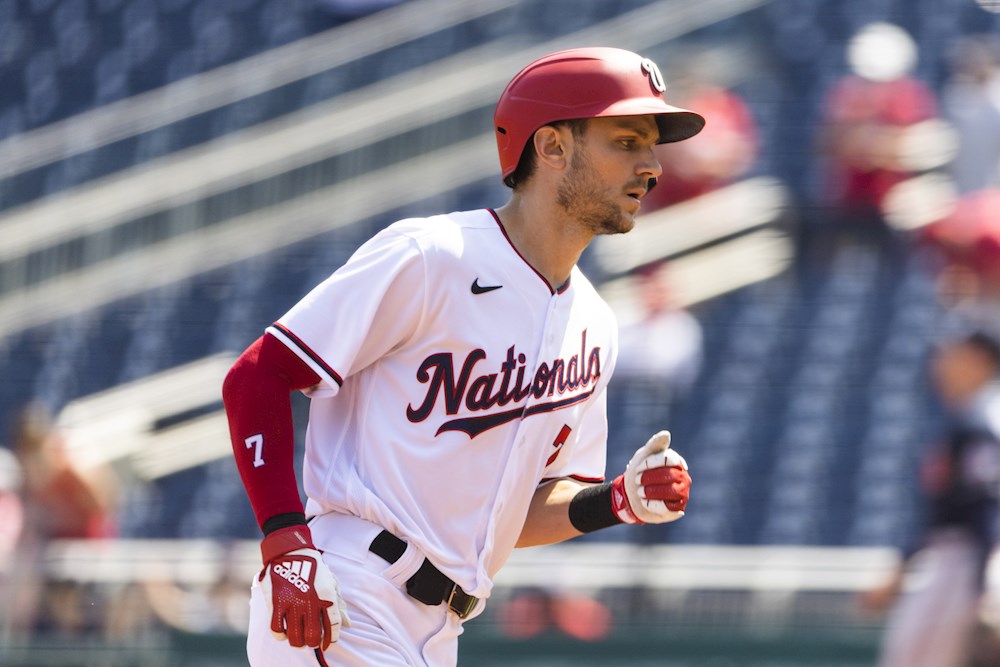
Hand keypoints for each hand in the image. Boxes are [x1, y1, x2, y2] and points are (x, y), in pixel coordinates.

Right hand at [259, 526, 350, 649]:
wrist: (290, 550)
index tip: (329, 644)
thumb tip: (348, 625)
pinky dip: (281, 636)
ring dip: (298, 642)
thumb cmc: (313, 568)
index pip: (333, 625)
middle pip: (313, 636)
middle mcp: (310, 600)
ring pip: (295, 637)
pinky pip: (276, 629)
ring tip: (299, 639)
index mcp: (327, 594)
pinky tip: (285, 633)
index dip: (332, 638)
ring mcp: (292, 602)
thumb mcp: (331, 582)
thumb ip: (339, 604)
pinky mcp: (275, 602)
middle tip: (312, 641)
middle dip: (314, 643)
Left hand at [612, 431, 689, 523]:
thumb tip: (666, 434)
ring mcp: (682, 493)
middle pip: (669, 475)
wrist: (629, 494)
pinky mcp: (677, 509)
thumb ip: (654, 444)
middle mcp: (683, 477)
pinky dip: (652, 505)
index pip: (669, 459)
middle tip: (637, 480)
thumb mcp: (642, 455)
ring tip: (640, 492)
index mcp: (676, 462)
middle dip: (648, 478)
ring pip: (672, 491)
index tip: (638, 467)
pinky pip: (668, 508)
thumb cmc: (638, 472)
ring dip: (651, 491)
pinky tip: (645, 502)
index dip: (650, 463)